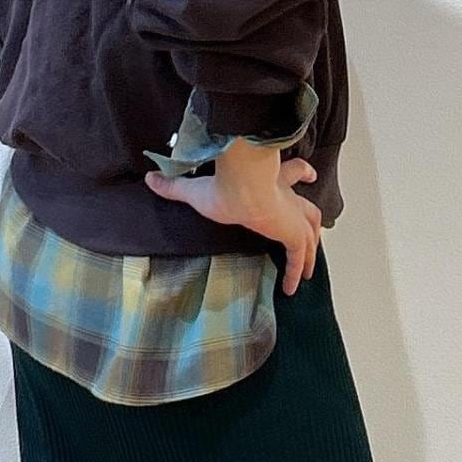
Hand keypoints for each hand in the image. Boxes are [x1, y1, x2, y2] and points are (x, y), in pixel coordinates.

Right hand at [144, 141, 320, 294]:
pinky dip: (296, 272)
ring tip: (308, 269)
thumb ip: (174, 186)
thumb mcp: (195, 189)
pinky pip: (299, 258)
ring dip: (310, 251)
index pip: (292, 174)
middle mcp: (286, 197)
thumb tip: (149, 179)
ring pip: (310, 234)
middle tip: (311, 232)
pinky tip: (292, 288)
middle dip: (309, 220)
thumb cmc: (222, 186)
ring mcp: (293, 216)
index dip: (300, 173)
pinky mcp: (293, 234)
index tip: (308, 174)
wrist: (242, 186)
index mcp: (270, 181)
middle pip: (308, 209)